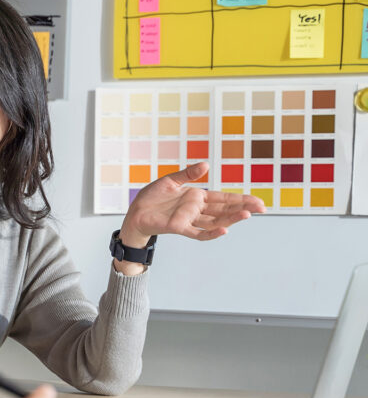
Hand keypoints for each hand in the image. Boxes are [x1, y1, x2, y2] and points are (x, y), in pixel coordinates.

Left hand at [121, 162, 265, 246]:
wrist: (135, 211)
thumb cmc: (152, 197)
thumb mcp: (171, 181)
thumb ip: (189, 173)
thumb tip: (206, 164)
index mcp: (197, 197)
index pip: (223, 198)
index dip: (240, 199)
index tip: (258, 201)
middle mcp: (196, 209)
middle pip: (224, 209)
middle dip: (242, 208)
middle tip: (262, 208)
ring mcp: (189, 219)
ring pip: (215, 220)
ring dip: (231, 218)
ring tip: (247, 215)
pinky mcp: (179, 227)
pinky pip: (198, 233)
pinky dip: (211, 233)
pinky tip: (224, 229)